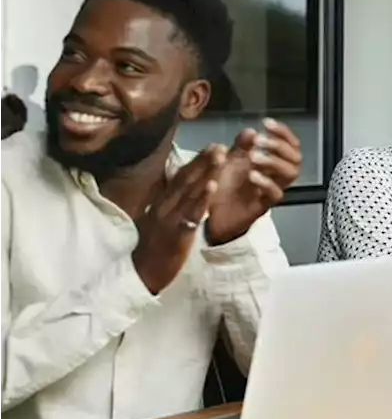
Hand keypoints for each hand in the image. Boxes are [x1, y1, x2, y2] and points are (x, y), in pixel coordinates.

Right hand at [134, 146, 225, 292]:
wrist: (142, 273)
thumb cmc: (153, 246)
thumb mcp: (160, 219)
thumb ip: (170, 202)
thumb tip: (180, 187)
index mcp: (162, 201)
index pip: (181, 177)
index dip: (198, 161)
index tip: (214, 146)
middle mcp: (164, 205)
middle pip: (186, 179)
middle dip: (204, 161)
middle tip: (221, 145)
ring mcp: (169, 218)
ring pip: (189, 192)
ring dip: (206, 173)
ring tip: (220, 157)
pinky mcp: (175, 233)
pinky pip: (190, 214)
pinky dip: (201, 200)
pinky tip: (212, 188)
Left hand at [205, 119, 302, 245]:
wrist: (209, 215)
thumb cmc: (223, 187)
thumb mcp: (229, 160)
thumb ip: (240, 146)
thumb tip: (251, 130)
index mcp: (270, 163)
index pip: (290, 145)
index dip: (283, 133)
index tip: (267, 124)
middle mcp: (275, 176)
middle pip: (296, 158)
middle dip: (279, 145)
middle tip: (259, 141)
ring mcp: (270, 191)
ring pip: (291, 174)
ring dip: (275, 161)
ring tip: (254, 157)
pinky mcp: (263, 205)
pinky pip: (276, 194)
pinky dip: (266, 182)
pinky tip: (252, 175)